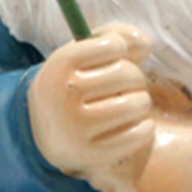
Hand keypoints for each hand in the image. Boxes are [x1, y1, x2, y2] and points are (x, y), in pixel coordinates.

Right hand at [28, 24, 154, 177]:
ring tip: (129, 105)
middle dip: (134, 77)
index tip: (111, 58)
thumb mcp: (82, 55)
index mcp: (59, 66)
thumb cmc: (75, 84)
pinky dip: (144, 128)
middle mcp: (64, 95)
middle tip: (124, 86)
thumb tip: (144, 46)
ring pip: (137, 104)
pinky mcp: (93, 154)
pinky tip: (132, 125)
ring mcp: (77, 128)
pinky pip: (140, 133)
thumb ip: (116, 36)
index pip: (114, 44)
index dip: (119, 48)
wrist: (47, 134)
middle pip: (127, 73)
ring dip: (141, 102)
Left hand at [88, 106, 191, 191]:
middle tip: (148, 174)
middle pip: (101, 182)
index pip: (95, 158)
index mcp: (118, 150)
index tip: (132, 156)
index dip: (113, 158)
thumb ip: (141, 111)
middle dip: (117, 179)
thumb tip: (129, 97)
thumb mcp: (168, 113)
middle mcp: (115, 179)